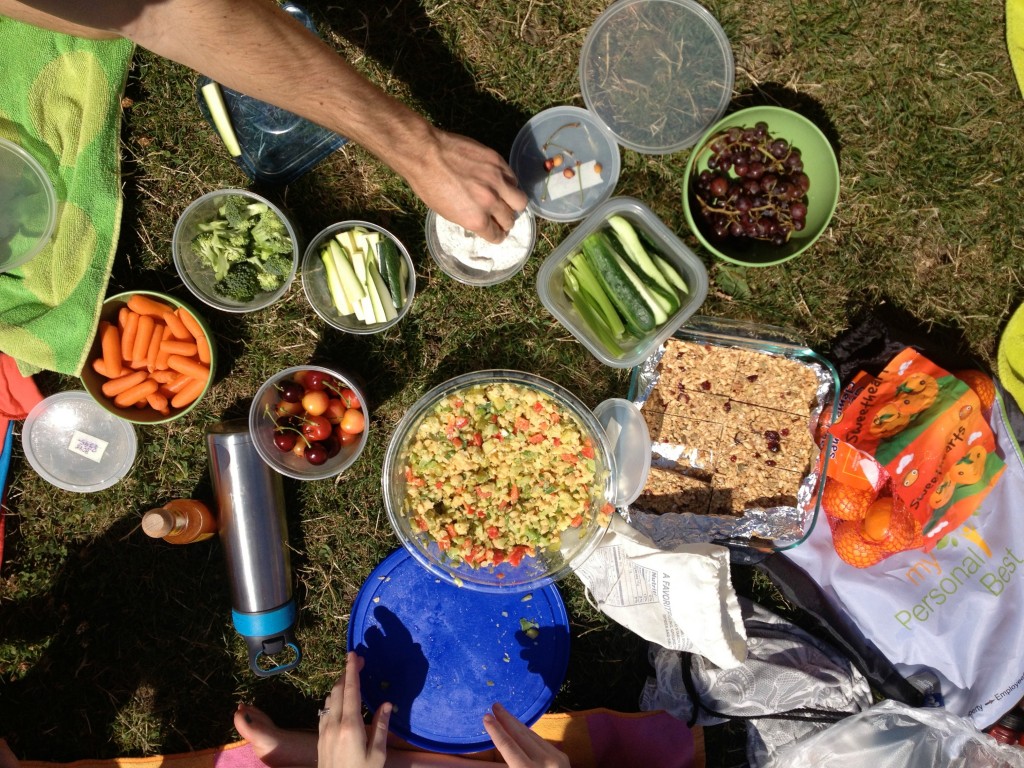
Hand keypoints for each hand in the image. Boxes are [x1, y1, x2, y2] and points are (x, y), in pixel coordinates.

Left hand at [318, 652, 391, 767]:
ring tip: (351, 678)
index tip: (354, 655)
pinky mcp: (320, 738)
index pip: (350, 691)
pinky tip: (340, 701)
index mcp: (350, 726)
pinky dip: (333, 699)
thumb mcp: (377, 755)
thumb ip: (381, 727)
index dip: (352, 671)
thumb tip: (387, 704)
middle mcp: (334, 724)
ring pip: (330, 699)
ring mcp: (324, 731)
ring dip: (339, 686)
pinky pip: (326, 710)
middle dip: (346, 673)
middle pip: (338, 691)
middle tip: (357, 661)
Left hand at [402, 128, 527, 243]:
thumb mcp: (446, 212)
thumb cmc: (428, 184)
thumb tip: (482, 220)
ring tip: (505, 200)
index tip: (497, 232)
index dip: (496, 235)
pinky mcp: (498, 162)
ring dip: (513, 204)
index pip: (496, 235)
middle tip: (500, 216)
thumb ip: (469, 219)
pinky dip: (509, 184)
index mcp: (475, 219)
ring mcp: (497, 181)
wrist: (425, 153)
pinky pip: (513, 179)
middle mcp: (490, 202)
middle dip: (505, 222)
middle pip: (510, 220)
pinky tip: (500, 183)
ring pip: (520, 201)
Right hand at [483, 703, 568, 767]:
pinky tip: (520, 727)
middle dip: (506, 719)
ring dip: (516, 723)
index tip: (486, 717)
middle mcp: (544, 763)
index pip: (508, 747)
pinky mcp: (563, 756)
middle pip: (520, 736)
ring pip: (532, 735)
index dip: (496, 731)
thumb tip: (502, 747)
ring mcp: (556, 758)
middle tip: (494, 705)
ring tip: (504, 712)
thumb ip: (509, 765)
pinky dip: (529, 733)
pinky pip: (541, 741)